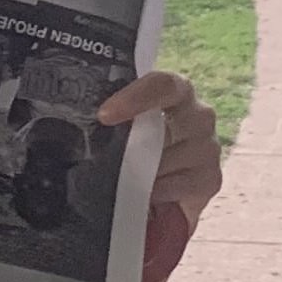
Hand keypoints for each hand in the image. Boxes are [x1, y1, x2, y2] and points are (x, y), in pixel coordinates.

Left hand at [98, 69, 221, 227]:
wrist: (154, 196)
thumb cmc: (131, 154)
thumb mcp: (116, 136)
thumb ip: (105, 126)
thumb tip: (71, 126)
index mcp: (173, 93)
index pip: (164, 85)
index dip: (136, 97)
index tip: (105, 115)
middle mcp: (197, 115)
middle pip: (169, 125)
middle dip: (133, 147)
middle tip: (109, 162)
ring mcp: (207, 147)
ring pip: (169, 159)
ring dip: (142, 173)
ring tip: (126, 181)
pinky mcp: (210, 179)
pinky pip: (179, 185)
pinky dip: (157, 192)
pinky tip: (146, 196)